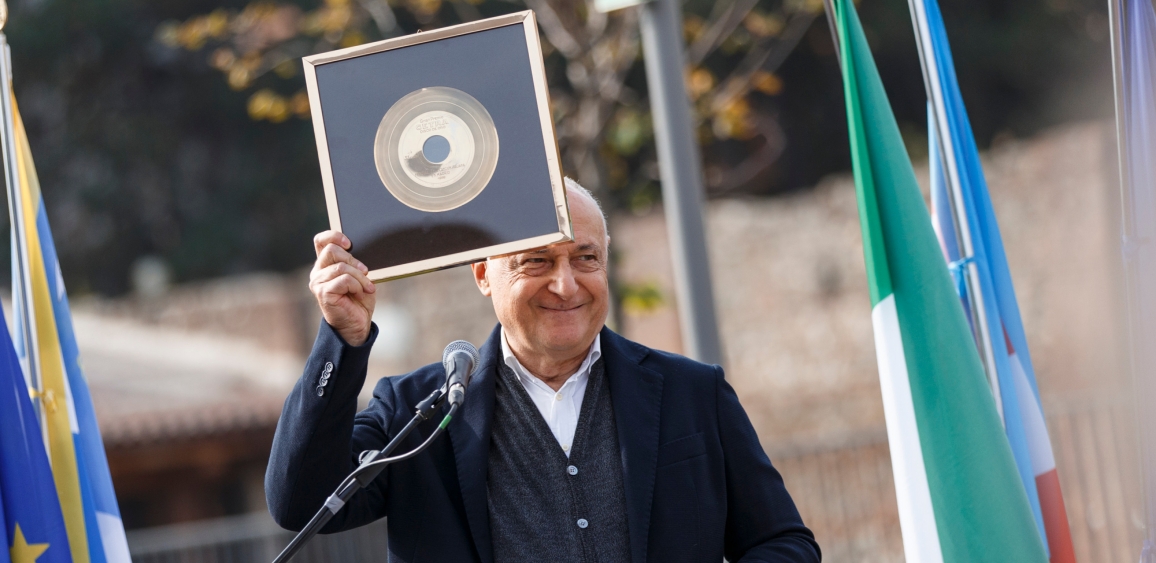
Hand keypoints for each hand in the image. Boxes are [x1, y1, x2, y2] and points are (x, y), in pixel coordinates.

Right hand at [309, 230, 375, 345]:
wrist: (358, 323)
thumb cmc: (359, 299)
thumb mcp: (360, 276)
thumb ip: (354, 262)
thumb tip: (358, 250)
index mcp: (325, 264)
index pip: (321, 240)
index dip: (334, 236)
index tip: (349, 243)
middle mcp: (318, 271)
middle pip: (331, 250)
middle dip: (353, 260)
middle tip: (364, 271)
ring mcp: (318, 282)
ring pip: (341, 267)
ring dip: (359, 276)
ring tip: (366, 287)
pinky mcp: (323, 293)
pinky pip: (343, 280)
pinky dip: (357, 285)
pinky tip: (361, 293)